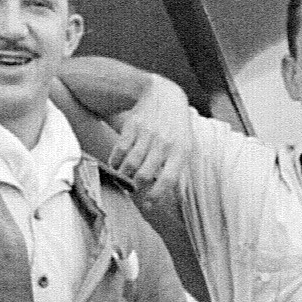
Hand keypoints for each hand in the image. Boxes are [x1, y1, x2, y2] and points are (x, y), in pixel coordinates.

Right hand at [109, 78, 191, 194]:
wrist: (164, 95)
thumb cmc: (177, 126)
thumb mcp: (186, 144)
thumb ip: (177, 168)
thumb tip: (169, 196)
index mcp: (181, 150)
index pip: (168, 179)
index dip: (156, 196)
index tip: (148, 205)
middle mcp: (164, 142)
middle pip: (144, 175)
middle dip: (136, 189)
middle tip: (133, 193)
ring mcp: (147, 134)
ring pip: (129, 165)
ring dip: (124, 178)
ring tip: (124, 182)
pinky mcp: (132, 126)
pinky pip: (120, 151)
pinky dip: (115, 162)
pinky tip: (117, 166)